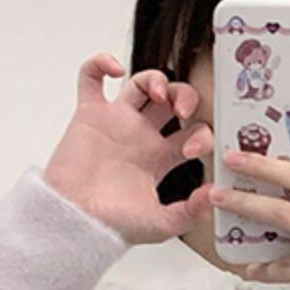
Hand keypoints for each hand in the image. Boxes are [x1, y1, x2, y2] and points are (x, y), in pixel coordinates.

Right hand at [42, 54, 213, 243]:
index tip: (195, 149)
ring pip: (140, 84)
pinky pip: (90, 77)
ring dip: (155, 79)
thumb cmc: (112, 226)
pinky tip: (114, 68)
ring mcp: (115, 123)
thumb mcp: (160, 225)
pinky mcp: (89, 115)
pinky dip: (99, 63)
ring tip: (158, 93)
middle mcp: (140, 137)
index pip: (191, 133)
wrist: (75, 222)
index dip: (201, 134)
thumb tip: (215, 193)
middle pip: (171, 101)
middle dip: (185, 97)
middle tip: (184, 110)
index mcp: (159, 159)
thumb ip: (190, 212)